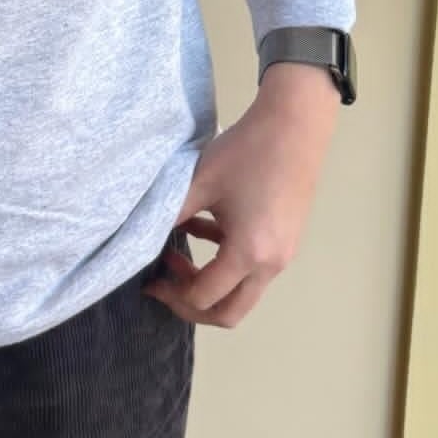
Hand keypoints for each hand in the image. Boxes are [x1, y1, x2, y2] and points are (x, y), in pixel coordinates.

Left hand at [144, 63, 340, 327]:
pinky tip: (200, 227)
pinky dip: (224, 259)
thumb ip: (170, 214)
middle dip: (192, 305)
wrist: (294, 126)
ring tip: (175, 250)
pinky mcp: (285, 239)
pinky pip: (252, 266)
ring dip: (207, 280)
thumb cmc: (245, 152)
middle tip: (164, 285)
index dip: (172, 295)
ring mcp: (283, 253)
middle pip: (230, 312)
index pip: (205, 297)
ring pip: (241, 291)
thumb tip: (143, 237)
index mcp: (249, 254)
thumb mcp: (199, 183)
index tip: (149, 281)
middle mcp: (272, 264)